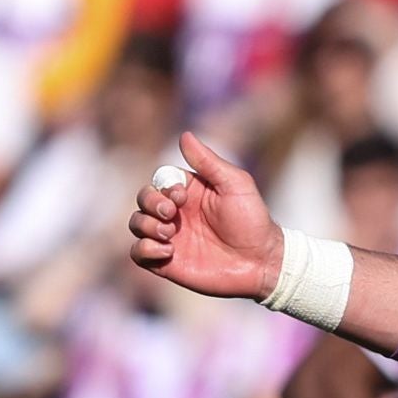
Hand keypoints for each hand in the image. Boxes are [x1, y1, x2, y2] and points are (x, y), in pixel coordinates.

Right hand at [130, 128, 286, 302]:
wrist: (261, 262)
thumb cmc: (252, 221)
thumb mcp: (235, 184)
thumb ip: (208, 161)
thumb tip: (184, 135)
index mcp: (189, 191)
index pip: (159, 180)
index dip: (163, 186)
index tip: (181, 195)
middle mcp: (176, 213)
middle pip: (143, 198)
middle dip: (149, 203)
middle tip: (170, 214)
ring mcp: (170, 237)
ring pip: (136, 223)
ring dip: (146, 225)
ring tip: (170, 234)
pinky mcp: (166, 262)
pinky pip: (138, 253)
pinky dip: (145, 249)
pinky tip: (168, 252)